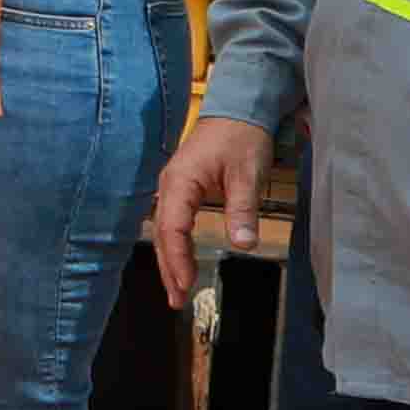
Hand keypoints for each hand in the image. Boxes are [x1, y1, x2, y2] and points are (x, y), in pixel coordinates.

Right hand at [146, 109, 271, 303]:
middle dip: (169, 269)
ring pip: (165, 232)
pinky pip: (173, 223)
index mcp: (180, 181)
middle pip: (162, 235)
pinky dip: (176, 247)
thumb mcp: (247, 173)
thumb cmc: (241, 136)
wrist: (239, 108)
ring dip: (170, 261)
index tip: (187, 284)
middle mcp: (169, 186)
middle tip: (178, 300)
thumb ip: (242, 209)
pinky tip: (182, 263)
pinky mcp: (182, 189)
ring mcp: (173, 188)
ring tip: (177, 291)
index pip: (173, 228)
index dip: (178, 259)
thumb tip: (244, 244)